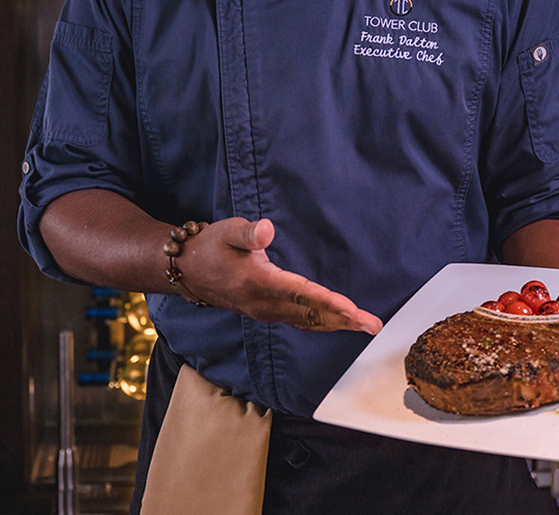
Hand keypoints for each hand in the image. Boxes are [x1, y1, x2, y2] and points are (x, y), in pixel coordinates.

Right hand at [179, 217, 382, 334]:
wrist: (187, 270)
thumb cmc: (210, 246)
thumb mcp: (226, 231)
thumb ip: (247, 232)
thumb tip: (266, 231)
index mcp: (259, 283)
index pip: (302, 295)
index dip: (329, 302)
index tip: (353, 310)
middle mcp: (265, 304)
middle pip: (311, 314)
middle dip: (344, 320)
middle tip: (372, 325)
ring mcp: (265, 311)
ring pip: (307, 322)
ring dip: (336, 324)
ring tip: (363, 326)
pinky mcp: (265, 312)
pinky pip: (299, 321)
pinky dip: (321, 323)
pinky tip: (335, 323)